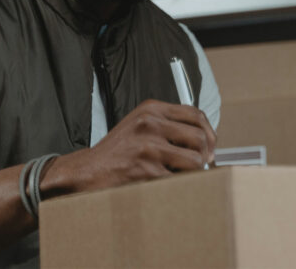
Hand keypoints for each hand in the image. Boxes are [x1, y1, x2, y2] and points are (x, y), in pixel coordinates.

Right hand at [45, 99, 215, 194]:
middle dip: (205, 155)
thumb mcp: (140, 125)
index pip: (195, 114)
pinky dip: (178, 185)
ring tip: (183, 175)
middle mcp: (150, 124)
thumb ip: (168, 125)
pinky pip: (177, 180)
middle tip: (201, 165)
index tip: (210, 146)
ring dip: (194, 172)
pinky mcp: (145, 170)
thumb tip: (206, 142)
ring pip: (193, 161)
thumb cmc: (117, 151)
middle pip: (199, 138)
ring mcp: (148, 147)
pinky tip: (167, 185)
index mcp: (151, 109)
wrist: (86, 171)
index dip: (209, 132)